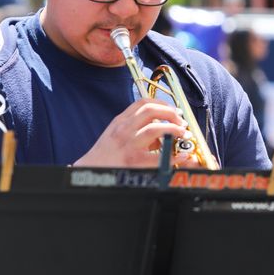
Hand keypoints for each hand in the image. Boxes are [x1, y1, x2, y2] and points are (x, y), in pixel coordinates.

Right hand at [72, 98, 191, 167]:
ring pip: (154, 129)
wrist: (91, 171)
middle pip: (150, 111)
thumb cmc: (105, 154)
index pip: (143, 103)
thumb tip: (161, 127)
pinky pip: (159, 156)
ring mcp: (129, 145)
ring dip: (174, 129)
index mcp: (120, 121)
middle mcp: (124, 130)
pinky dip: (174, 156)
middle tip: (181, 121)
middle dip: (171, 113)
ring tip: (183, 133)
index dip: (163, 104)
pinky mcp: (135, 162)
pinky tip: (181, 156)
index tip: (174, 110)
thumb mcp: (116, 133)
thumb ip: (135, 126)